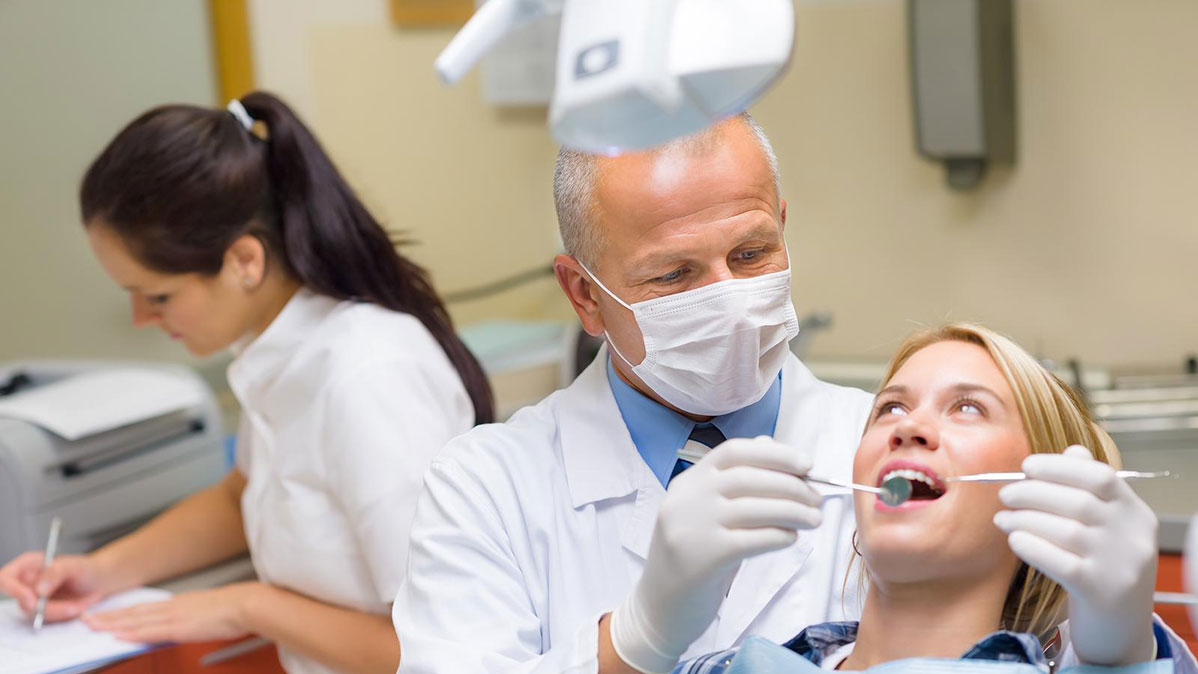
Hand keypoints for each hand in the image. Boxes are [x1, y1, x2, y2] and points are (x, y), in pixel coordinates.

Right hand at [0, 552, 108, 622]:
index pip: (6, 577)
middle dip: (45, 607)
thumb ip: (55, 573)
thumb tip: (38, 589)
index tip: (32, 600)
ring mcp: (31, 598)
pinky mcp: (40, 611)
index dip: (14, 590)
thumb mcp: (74, 566)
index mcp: (28, 565)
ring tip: (75, 606)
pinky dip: (59, 617)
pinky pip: (43, 620)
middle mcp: (25, 582)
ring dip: (56, 613)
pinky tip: (73, 609)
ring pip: (32, 613)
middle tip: (70, 607)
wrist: (99, 582)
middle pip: (21, 600)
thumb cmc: (86, 569)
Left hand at [83, 582, 261, 642]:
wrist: (247, 604)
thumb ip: (194, 619)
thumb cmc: (236, 610)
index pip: (144, 608)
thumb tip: (187, 626)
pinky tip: (118, 635)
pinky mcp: (180, 626)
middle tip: (87, 618)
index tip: (107, 614)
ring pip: (136, 619)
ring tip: (93, 625)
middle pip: (134, 612)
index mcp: (181, 604)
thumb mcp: (210, 613)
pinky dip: (132, 632)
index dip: (123, 611)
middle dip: (109, 615)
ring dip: (112, 622)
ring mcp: (175, 616)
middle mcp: (174, 607)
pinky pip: (151, 630)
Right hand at [610, 436, 822, 672]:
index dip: (775, 454)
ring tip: (814, 519)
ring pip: (754, 508)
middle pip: (748, 477)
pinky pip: (753, 540)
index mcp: (688, 481)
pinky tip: (791, 538)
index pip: (733, 452)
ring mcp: (692, 526)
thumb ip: (733, 483)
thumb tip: (770, 447)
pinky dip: (779, 535)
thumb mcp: (706, 514)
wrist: (659, 608)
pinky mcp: (704, 557)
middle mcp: (686, 498)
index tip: (807, 464)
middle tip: (817, 498)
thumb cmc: (691, 558)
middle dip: (792, 485)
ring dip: (793, 511)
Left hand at [994, 445, 1157, 665]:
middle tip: (1005, 495)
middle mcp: (1134, 537)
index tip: (1026, 466)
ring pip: (1065, 530)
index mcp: (1136, 513)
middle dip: (1031, 492)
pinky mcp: (1101, 592)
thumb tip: (1069, 451)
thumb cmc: (1101, 567)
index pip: (1100, 476)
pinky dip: (1030, 545)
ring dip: (1023, 519)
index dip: (1058, 467)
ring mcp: (1121, 566)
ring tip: (1002, 519)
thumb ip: (1089, 489)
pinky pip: (1060, 561)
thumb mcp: (1105, 527)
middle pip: (1077, 502)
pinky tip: (1014, 540)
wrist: (1120, 628)